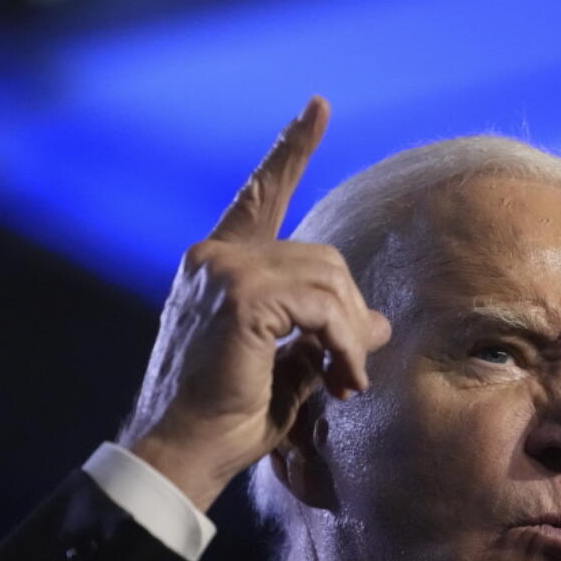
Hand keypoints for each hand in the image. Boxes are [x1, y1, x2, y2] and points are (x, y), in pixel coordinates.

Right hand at [119, 96, 391, 510]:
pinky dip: (343, 344)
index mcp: (218, 265)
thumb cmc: (227, 418)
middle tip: (352, 371)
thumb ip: (324, 333)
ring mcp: (224, 271)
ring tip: (346, 382)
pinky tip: (341, 379)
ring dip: (349, 335)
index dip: (290, 151)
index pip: (261, 195)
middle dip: (349, 314)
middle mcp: (215, 257)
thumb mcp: (288, 367)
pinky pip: (323, 306)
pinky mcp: (242, 296)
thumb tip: (377, 320)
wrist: (183, 452)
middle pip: (322, 256)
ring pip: (328, 279)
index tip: (317, 108)